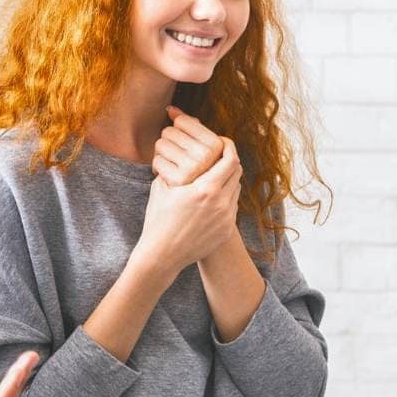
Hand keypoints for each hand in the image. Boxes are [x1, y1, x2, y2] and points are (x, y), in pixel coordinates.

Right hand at [131, 135, 241, 287]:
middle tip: (219, 156)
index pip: (230, 160)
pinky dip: (225, 197)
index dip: (229, 147)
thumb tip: (181, 152)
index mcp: (206, 189)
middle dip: (229, 161)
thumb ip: (176, 167)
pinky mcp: (227, 230)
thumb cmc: (158, 219)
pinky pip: (232, 206)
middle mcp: (221, 203)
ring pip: (236, 189)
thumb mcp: (161, 187)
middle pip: (237, 172)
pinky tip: (212, 197)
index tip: (222, 142)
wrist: (162, 255)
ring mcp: (226, 218)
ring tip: (213, 176)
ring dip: (228, 180)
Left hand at [153, 108, 225, 185]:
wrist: (192, 207)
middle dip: (169, 143)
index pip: (183, 120)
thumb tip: (170, 109)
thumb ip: (191, 128)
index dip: (179, 130)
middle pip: (170, 130)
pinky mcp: (178, 179)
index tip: (186, 144)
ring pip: (160, 144)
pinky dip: (158, 168)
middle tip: (178, 159)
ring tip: (173, 167)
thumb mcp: (203, 151)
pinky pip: (157, 161)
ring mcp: (194, 167)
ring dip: (162, 155)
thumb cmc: (196, 173)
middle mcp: (208, 155)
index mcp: (217, 145)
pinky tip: (167, 177)